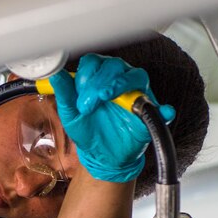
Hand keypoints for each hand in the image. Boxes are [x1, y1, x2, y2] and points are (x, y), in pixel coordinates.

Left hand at [48, 54, 175, 182]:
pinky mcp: (150, 111)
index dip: (85, 75)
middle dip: (98, 82)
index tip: (78, 94)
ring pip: (135, 76)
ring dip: (120, 84)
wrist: (101, 155)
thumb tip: (54, 75)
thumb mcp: (70, 114)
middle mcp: (119, 79)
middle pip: (113, 66)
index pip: (94, 62)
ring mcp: (136, 93)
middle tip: (87, 104)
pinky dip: (162, 109)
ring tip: (107, 97)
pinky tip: (162, 111)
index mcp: (98, 77)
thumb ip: (64, 94)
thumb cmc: (87, 129)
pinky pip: (160, 107)